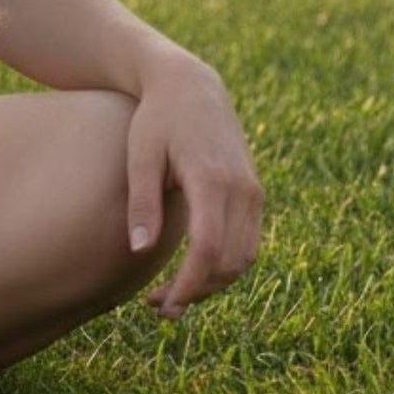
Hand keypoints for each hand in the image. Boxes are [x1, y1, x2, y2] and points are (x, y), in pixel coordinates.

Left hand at [125, 49, 262, 318]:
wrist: (191, 86)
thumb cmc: (156, 119)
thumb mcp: (140, 155)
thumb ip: (142, 203)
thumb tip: (139, 251)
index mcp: (211, 178)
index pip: (208, 249)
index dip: (189, 284)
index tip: (163, 304)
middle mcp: (241, 188)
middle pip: (230, 262)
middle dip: (197, 292)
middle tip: (159, 308)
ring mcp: (253, 191)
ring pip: (244, 258)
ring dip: (213, 285)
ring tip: (172, 298)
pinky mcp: (254, 193)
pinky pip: (247, 242)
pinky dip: (225, 265)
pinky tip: (193, 272)